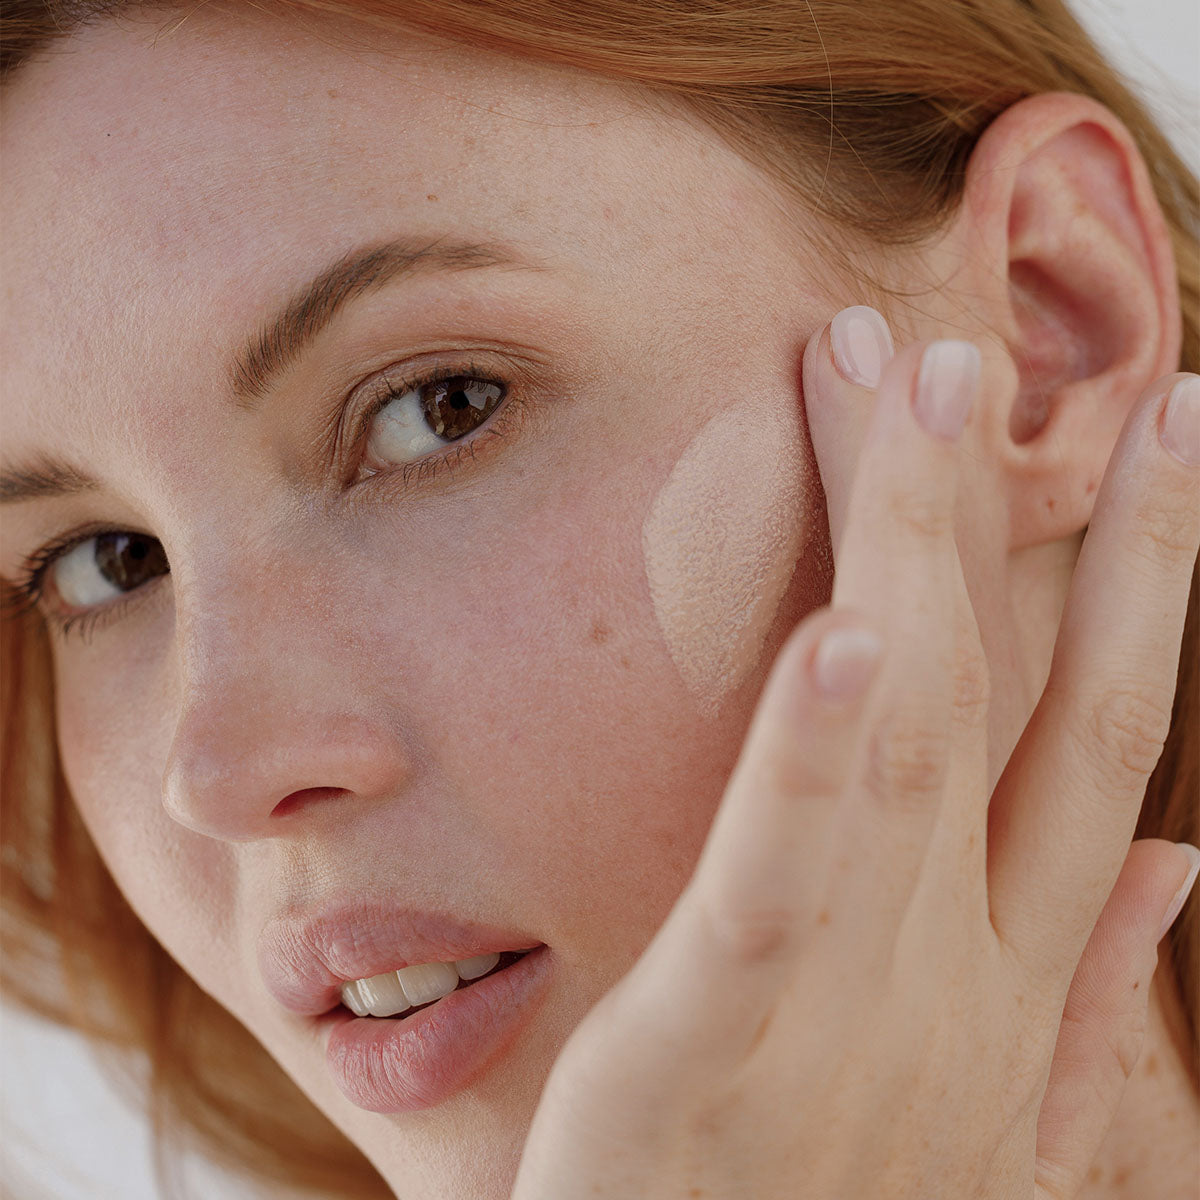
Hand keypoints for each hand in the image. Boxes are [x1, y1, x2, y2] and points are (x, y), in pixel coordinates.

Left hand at [510, 304, 1199, 1199]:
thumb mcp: (991, 1115)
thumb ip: (1089, 991)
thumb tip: (1191, 863)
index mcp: (1001, 970)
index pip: (1094, 738)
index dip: (1145, 579)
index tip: (1167, 430)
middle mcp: (949, 963)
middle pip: (995, 692)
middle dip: (1021, 519)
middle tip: (1013, 355)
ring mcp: (849, 1000)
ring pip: (903, 744)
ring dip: (916, 565)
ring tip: (930, 400)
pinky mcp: (716, 1041)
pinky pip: (779, 883)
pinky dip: (817, 764)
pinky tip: (845, 644)